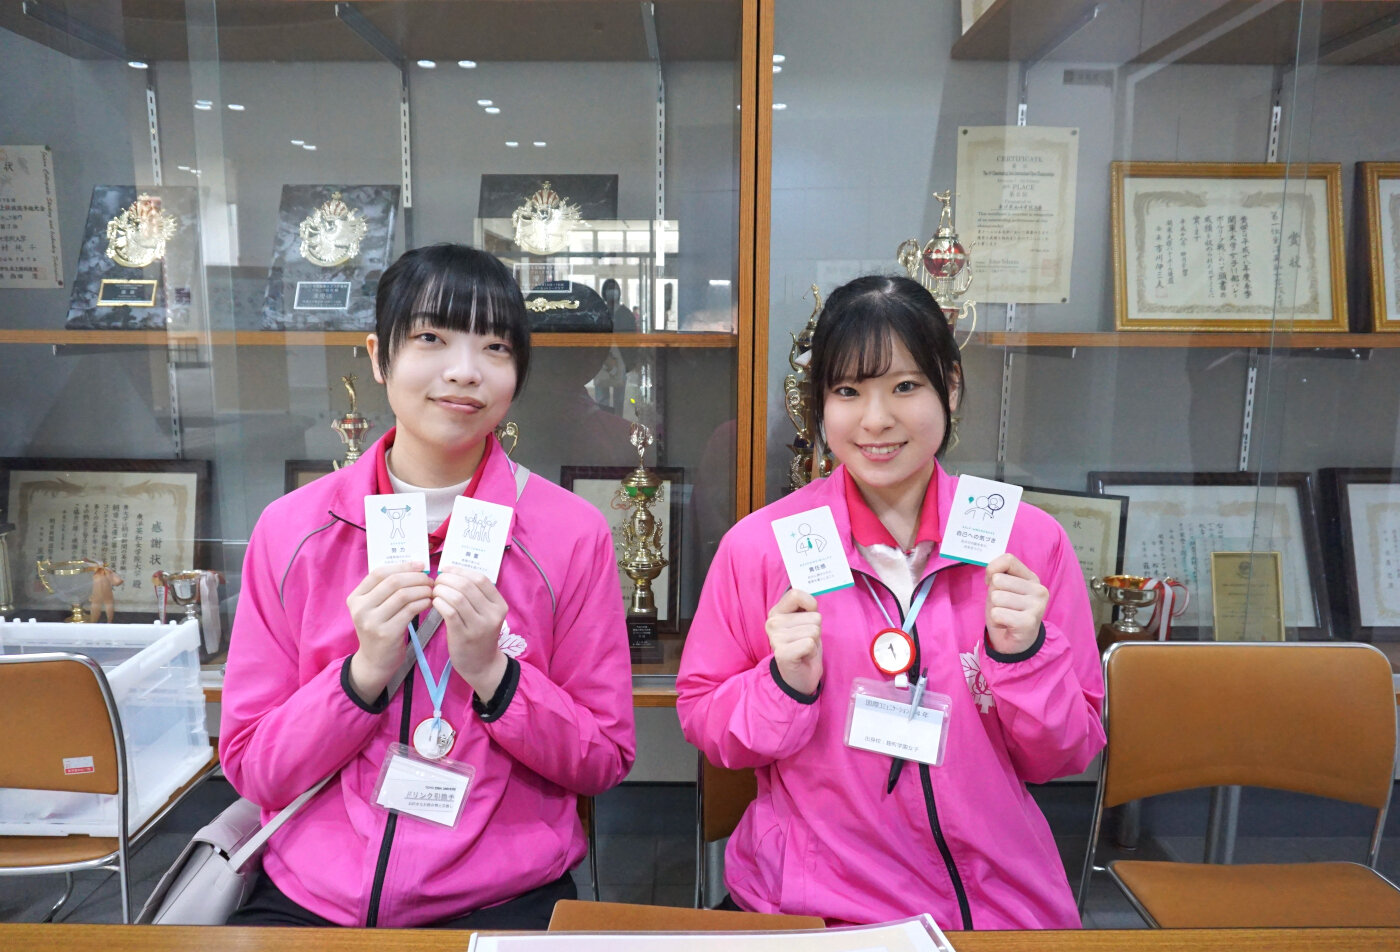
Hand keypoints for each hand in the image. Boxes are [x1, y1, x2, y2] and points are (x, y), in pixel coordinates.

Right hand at [346, 562, 432, 701]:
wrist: (375, 661)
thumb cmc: (380, 629)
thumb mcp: (374, 608)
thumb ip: (385, 589)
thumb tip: (415, 567)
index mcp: (355, 597)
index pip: (379, 573)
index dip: (403, 566)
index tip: (421, 565)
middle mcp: (360, 608)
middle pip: (393, 582)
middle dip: (416, 577)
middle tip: (430, 580)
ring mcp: (372, 621)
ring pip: (403, 595)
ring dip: (422, 590)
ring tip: (432, 591)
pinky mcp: (386, 633)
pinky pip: (410, 610)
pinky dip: (423, 603)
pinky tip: (429, 603)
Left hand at [434, 566, 509, 698]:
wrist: (482, 665)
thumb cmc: (479, 635)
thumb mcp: (485, 614)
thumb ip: (475, 596)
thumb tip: (450, 573)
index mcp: (499, 605)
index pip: (480, 578)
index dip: (460, 570)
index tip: (447, 569)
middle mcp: (492, 614)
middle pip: (467, 586)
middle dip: (447, 579)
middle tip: (437, 581)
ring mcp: (479, 626)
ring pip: (457, 597)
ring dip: (441, 591)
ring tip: (434, 592)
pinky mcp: (464, 636)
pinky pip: (450, 612)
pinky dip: (439, 603)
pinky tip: (434, 603)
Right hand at [766, 588, 821, 695]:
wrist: (799, 678)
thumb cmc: (804, 647)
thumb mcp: (805, 622)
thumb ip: (806, 607)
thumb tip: (814, 592)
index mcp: (776, 612)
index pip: (796, 594)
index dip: (811, 605)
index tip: (807, 617)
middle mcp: (772, 622)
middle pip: (813, 616)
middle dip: (815, 630)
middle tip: (805, 641)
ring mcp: (775, 638)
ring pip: (814, 630)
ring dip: (814, 642)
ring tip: (804, 649)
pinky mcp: (782, 653)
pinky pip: (810, 643)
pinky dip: (812, 652)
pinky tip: (803, 657)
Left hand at [984, 553, 1048, 655]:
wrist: (1016, 643)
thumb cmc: (1007, 611)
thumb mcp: (1001, 588)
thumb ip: (998, 574)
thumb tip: (991, 574)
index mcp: (1032, 578)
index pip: (1008, 559)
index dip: (992, 570)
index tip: (993, 583)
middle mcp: (1039, 590)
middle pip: (997, 580)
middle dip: (993, 595)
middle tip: (1004, 606)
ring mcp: (1036, 606)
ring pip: (996, 598)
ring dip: (995, 609)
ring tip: (1006, 616)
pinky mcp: (1028, 622)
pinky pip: (997, 613)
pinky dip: (996, 621)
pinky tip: (1007, 625)